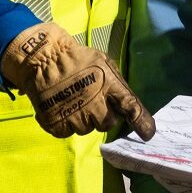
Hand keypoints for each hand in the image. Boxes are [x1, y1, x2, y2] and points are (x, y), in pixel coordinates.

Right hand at [0, 22, 155, 139]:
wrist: (43, 58)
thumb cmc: (77, 59)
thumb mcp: (102, 63)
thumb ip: (116, 84)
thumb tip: (126, 105)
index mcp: (109, 85)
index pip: (131, 107)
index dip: (142, 122)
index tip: (148, 134)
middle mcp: (94, 102)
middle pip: (107, 124)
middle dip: (102, 116)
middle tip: (89, 100)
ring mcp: (75, 115)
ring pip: (86, 129)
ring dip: (82, 118)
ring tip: (72, 100)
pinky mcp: (57, 123)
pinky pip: (67, 131)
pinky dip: (64, 122)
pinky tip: (61, 106)